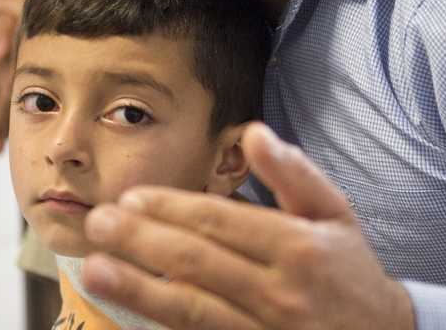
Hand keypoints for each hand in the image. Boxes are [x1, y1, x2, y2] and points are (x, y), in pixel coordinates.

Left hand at [80, 123, 414, 329]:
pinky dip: (164, 322)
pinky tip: (131, 309)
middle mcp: (279, 291)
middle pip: (197, 262)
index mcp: (298, 247)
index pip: (221, 223)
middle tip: (97, 221)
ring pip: (191, 308)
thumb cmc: (350, 271)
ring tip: (95, 268)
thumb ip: (295, 173)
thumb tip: (254, 133)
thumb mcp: (336, 214)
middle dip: (141, 240)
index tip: (132, 196)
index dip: (172, 209)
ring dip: (137, 288)